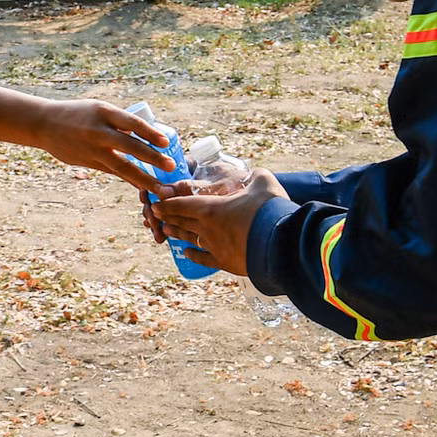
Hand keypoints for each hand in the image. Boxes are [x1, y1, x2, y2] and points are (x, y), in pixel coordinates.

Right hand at [33, 100, 173, 192]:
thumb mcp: (99, 109)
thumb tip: (148, 134)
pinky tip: (142, 187)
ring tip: (160, 188)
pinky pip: (113, 172)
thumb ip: (120, 122)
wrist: (45, 124)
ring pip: (121, 166)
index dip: (150, 133)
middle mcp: (98, 131)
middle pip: (130, 146)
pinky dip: (129, 179)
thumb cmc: (79, 114)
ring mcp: (92, 149)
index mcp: (104, 112)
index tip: (166, 142)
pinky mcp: (88, 162)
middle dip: (152, 158)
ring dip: (143, 178)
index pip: (132, 123)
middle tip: (171, 166)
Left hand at [150, 169, 288, 278]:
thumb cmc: (270, 211)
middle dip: (167, 217)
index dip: (166, 203)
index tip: (155, 203)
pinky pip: (203, 258)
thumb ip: (255, 177)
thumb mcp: (263, 183)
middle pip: (181, 222)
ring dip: (176, 233)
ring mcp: (214, 247)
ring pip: (189, 239)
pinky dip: (193, 255)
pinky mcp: (225, 262)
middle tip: (155, 215)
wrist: (282, 245)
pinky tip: (187, 253)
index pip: (181, 204)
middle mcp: (207, 229)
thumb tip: (255, 174)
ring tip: (166, 230)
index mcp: (211, 208)